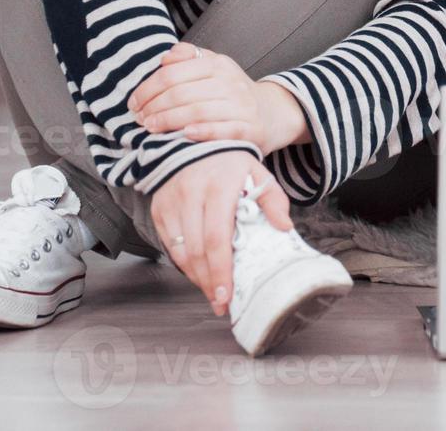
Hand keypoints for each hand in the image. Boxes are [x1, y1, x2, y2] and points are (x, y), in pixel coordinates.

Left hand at [128, 41, 306, 153]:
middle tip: (138, 118)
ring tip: (151, 128)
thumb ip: (189, 58)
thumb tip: (165, 57)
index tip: (134, 102)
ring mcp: (242, 106)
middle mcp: (230, 82)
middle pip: (182, 93)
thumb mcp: (215, 67)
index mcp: (218, 64)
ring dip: (169, 120)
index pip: (173, 73)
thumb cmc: (233, 93)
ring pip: (198, 110)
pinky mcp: (251, 129)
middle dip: (154, 106)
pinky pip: (225, 130)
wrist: (272, 114)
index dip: (148, 88)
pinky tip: (186, 134)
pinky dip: (204, 131)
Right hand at [150, 152, 291, 314]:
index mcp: (219, 187)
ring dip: (196, 277)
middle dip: (209, 282)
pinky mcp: (160, 208)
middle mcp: (191, 194)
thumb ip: (273, 199)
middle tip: (221, 303)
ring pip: (180, 251)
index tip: (226, 296)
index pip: (217, 238)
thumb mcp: (257, 172)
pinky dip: (182, 264)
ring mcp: (172, 202)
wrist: (194, 141)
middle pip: (196, 250)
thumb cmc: (231, 163)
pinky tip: (198, 273)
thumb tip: (285, 227)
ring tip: (212, 293)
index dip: (220, 271)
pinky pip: (168, 244)